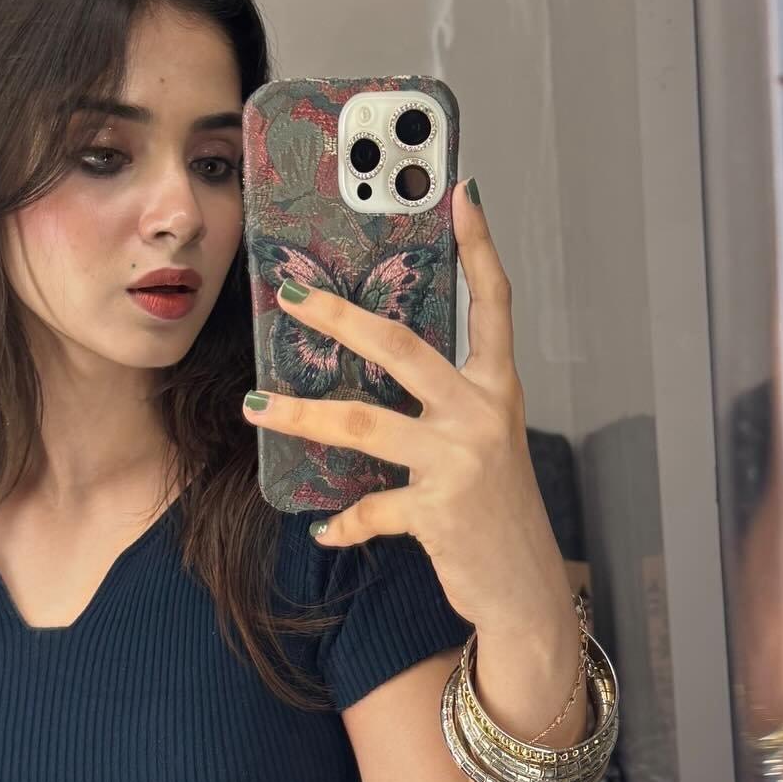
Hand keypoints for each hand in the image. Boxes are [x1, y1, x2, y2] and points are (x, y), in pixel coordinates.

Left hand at [241, 178, 571, 637]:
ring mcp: (461, 461)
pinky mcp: (440, 512)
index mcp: (497, 389)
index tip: (460, 193)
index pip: (494, 304)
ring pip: (363, 423)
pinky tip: (323, 529)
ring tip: (258, 406)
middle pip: (402, 348)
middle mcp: (482, 414)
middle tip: (292, 295)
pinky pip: (370, 510)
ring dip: (302, 414)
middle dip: (341, 317)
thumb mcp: (482, 443)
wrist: (524, 588)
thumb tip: (376, 363)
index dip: (479, 248)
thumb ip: (444, 403)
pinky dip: (341, 522)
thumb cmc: (494, 510)